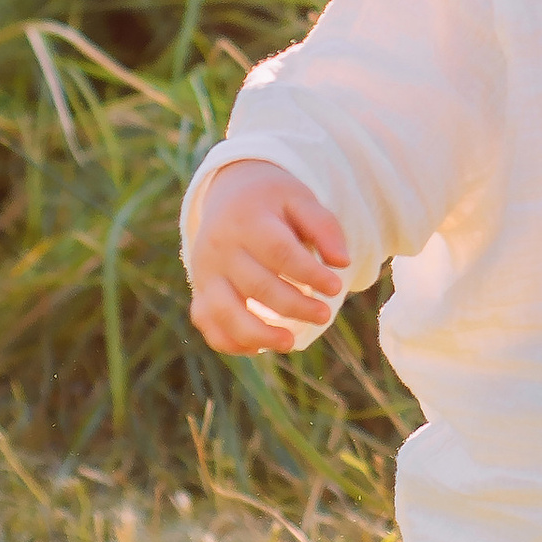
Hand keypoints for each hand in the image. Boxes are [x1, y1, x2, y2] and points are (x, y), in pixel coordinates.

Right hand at [188, 160, 349, 354]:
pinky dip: (229, 342)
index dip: (309, 273)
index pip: (279, 252)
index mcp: (247, 220)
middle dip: (294, 306)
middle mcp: (220, 248)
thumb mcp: (300, 199)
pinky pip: (207, 324)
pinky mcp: (200, 291)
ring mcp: (205, 272)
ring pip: (225, 312)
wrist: (229, 193)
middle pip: (257, 285)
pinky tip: (258, 348)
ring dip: (258, 333)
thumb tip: (341, 262)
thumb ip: (324, 227)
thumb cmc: (273, 201)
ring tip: (290, 342)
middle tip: (324, 315)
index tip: (337, 287)